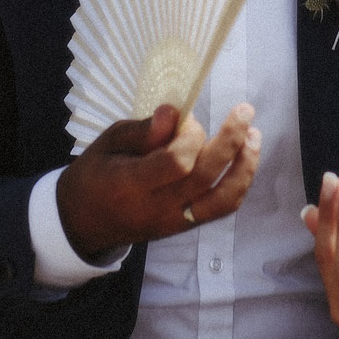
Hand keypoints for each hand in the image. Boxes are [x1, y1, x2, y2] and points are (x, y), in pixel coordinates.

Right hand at [56, 103, 260, 259]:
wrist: (84, 222)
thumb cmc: (94, 174)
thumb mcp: (107, 143)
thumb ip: (142, 130)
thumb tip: (176, 111)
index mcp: (130, 185)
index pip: (176, 164)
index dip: (190, 137)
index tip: (188, 118)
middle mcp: (156, 208)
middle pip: (205, 178)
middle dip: (231, 141)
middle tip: (244, 110)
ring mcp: (173, 222)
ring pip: (222, 199)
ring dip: (245, 166)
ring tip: (254, 136)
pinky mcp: (184, 227)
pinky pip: (221, 209)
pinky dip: (239, 183)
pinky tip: (245, 158)